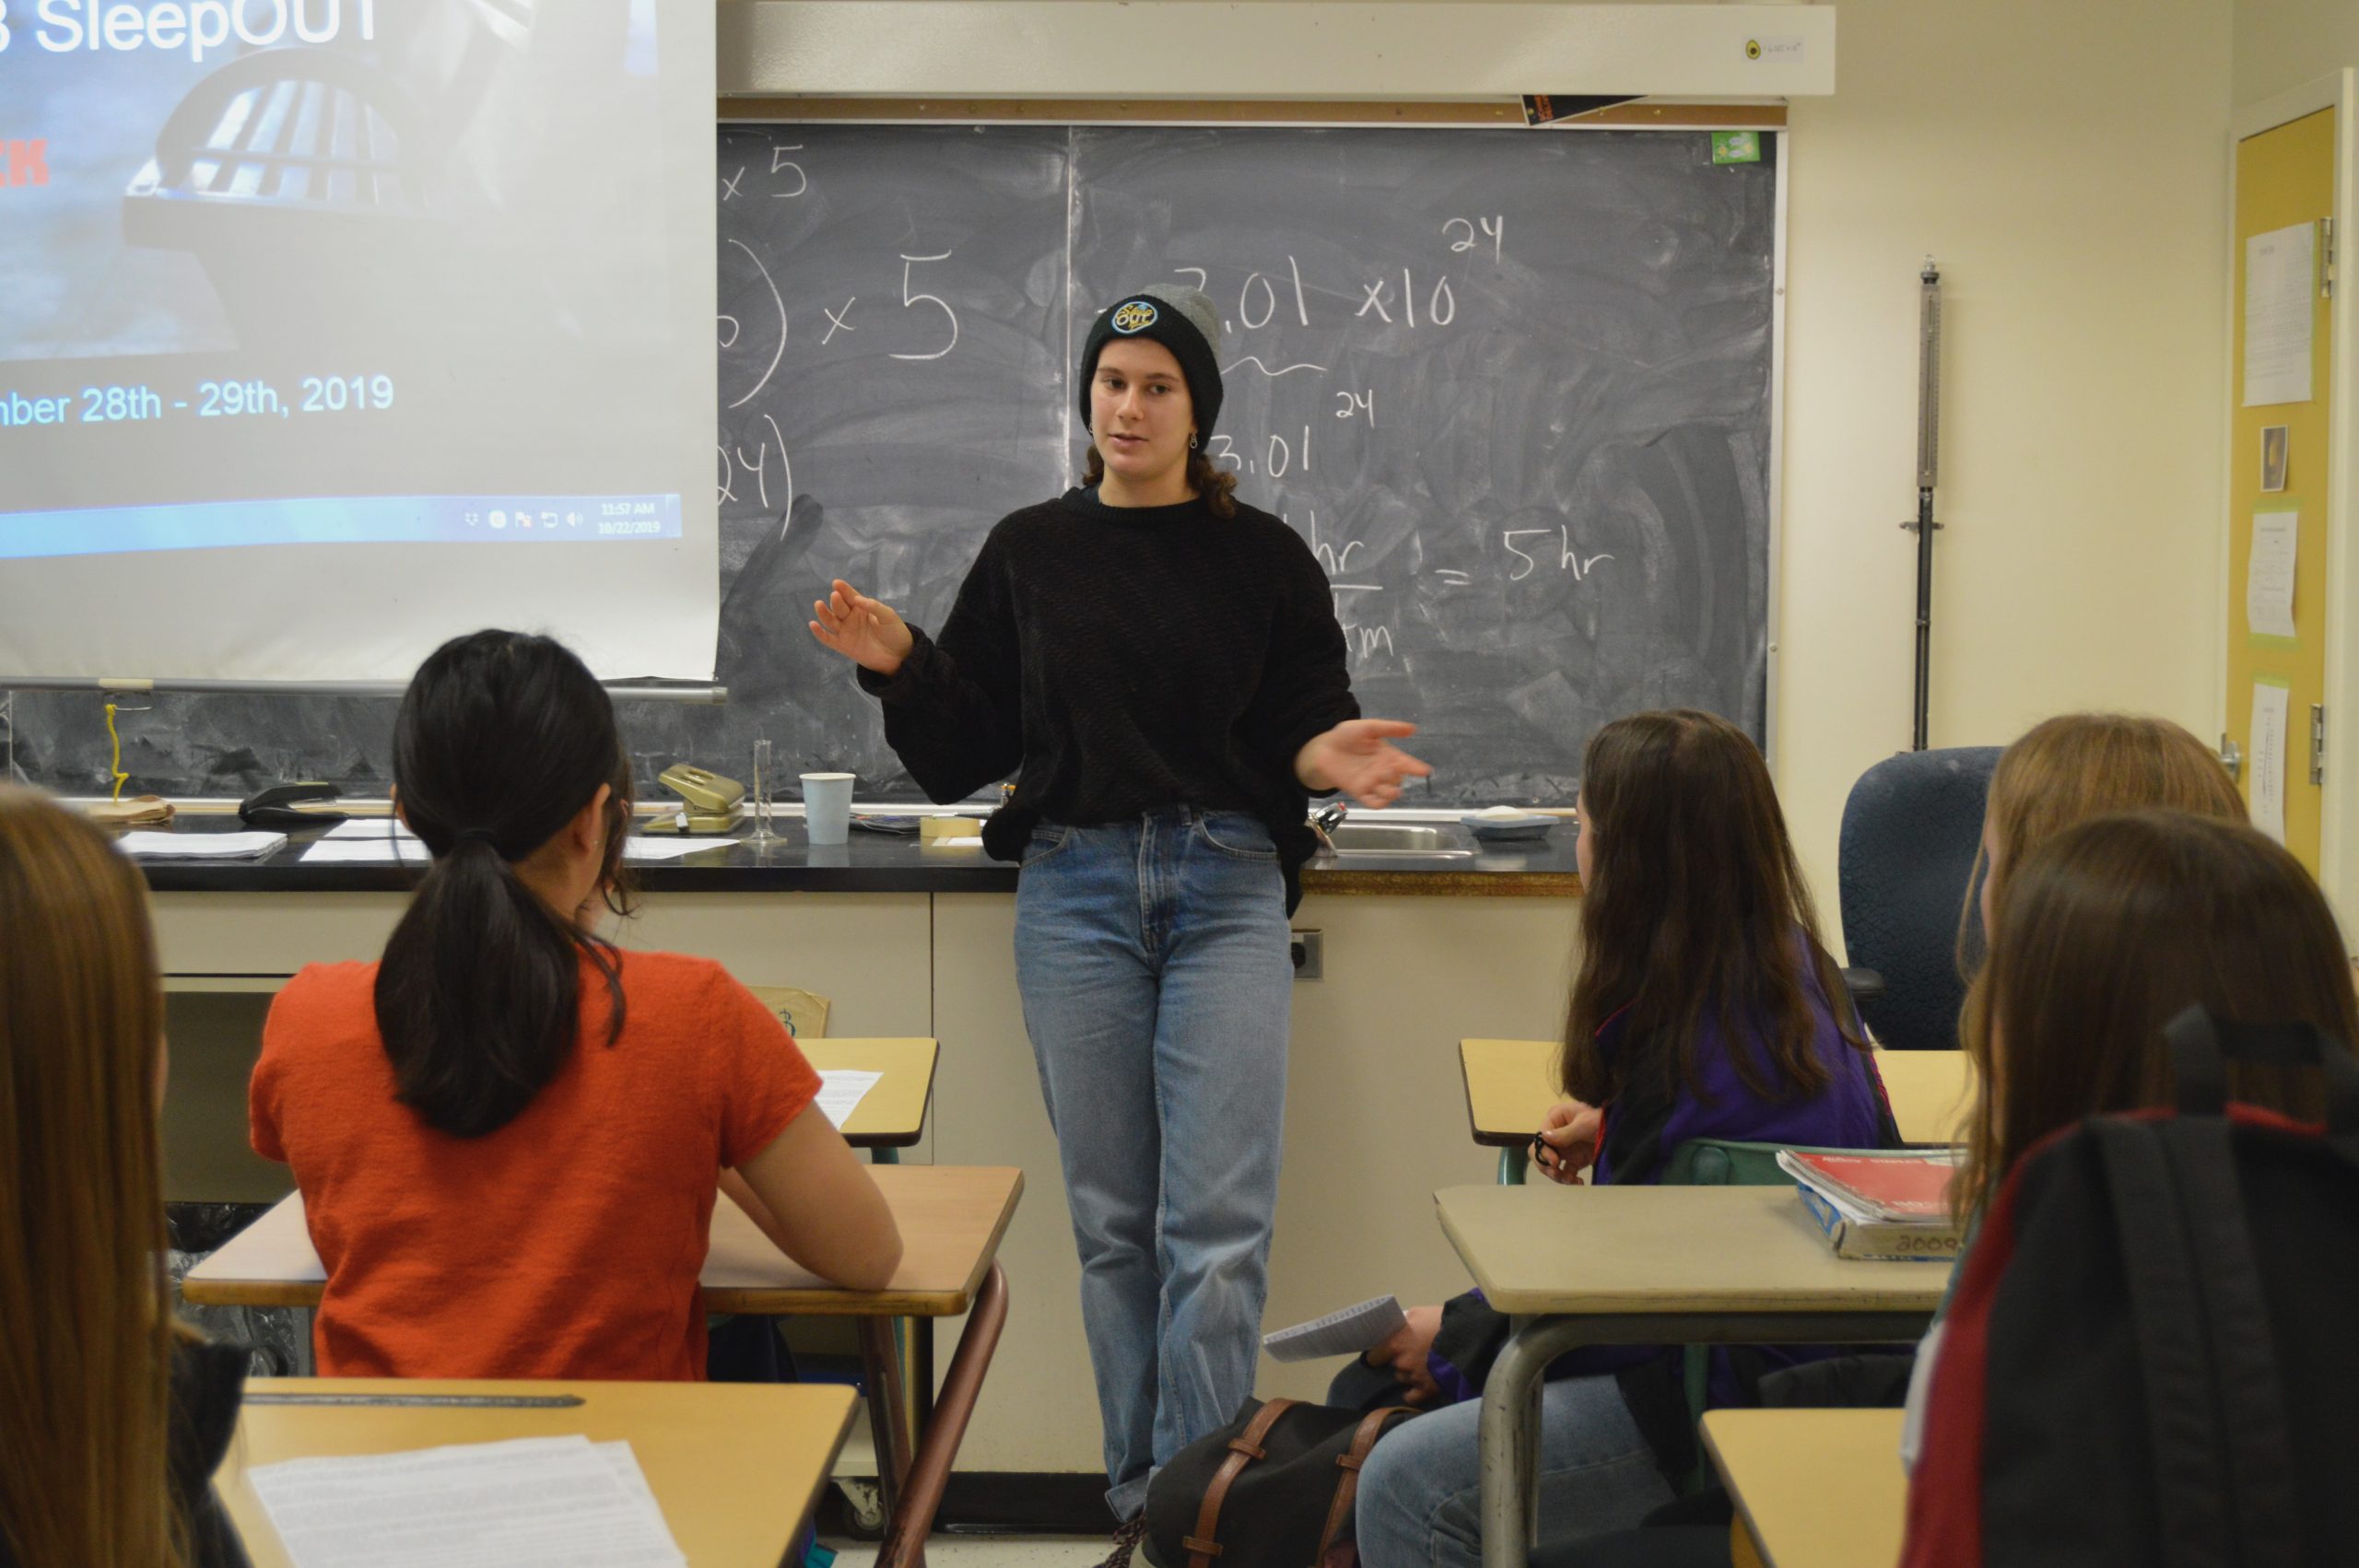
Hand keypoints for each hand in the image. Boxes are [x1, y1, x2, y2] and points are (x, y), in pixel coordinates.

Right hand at [808, 579, 915, 676]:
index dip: (844, 590)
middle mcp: (851, 617)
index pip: (850, 596)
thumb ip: (874, 607)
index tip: (837, 583)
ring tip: (818, 604)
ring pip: (830, 621)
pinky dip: (819, 633)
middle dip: (836, 601)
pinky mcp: (843, 646)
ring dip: (824, 613)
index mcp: (861, 608)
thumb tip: (858, 599)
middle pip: (839, 607)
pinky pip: (828, 639)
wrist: (898, 656)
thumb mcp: (888, 616)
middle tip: (835, 596)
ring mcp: (845, 631)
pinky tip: (813, 624)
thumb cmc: (895, 633)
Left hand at [1295, 719, 1433, 808]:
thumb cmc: (1346, 736)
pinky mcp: (1359, 792)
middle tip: (1391, 768)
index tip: (1425, 770)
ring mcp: (1372, 783)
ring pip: (1388, 793)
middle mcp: (1383, 771)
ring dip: (1391, 792)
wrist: (1323, 748)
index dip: (1416, 767)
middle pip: (1398, 779)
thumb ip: (1390, 728)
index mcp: (1388, 756)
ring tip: (1390, 788)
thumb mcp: (1369, 727)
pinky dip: (1380, 803)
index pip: (1407, 764)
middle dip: (1398, 776)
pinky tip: (1381, 798)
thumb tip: (1413, 729)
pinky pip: (1374, 803)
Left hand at [1364, 1304, 1443, 1404]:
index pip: (1374, 1356)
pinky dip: (1413, 1392)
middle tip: (1414, 1353)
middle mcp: (1401, 1363)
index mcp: (1395, 1344)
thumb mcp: (1418, 1313)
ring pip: (1404, 1378)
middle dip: (1400, 1360)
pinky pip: (1411, 1396)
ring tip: (1423, 1365)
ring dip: (1409, 1373)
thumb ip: (1403, 1324)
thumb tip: (1396, 1330)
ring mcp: (1413, 1378)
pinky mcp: (1427, 1390)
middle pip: (1393, 1366)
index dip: (1379, 1354)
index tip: (1383, 1352)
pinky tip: (1417, 1386)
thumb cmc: (1441, 1321)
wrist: (1467, 1337)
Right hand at [1532, 1099, 1600, 1184]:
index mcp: (1555, 1118)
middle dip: (1546, 1165)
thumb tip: (1544, 1138)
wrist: (1621, 1130)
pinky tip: (1579, 1182)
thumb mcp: (1585, 1124)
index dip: (1543, 1151)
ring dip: (1557, 1175)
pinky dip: (1569, 1179)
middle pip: (1540, 1152)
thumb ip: (1565, 1133)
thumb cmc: (1602, 1119)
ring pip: (1551, 1165)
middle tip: (1557, 1173)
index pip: (1540, 1136)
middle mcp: (1556, 1133)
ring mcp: (1565, 1147)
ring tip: (1570, 1181)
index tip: (1555, 1162)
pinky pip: (1566, 1172)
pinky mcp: (1575, 1159)